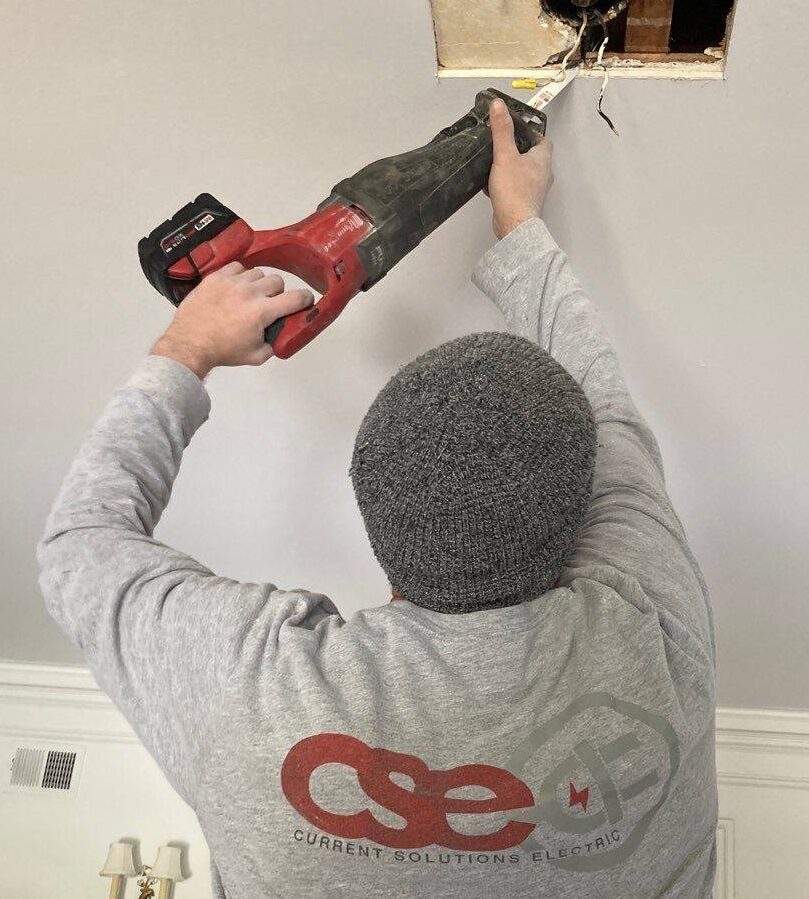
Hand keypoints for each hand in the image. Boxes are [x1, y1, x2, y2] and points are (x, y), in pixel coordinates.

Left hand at [150, 262, 314, 378]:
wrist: (190, 345)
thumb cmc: (222, 351)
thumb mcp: (255, 356)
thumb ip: (273, 344)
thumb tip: (278, 336)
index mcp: (262, 312)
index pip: (296, 298)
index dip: (306, 299)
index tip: (306, 300)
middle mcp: (249, 293)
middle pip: (277, 281)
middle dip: (277, 292)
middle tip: (269, 303)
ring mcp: (231, 282)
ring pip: (257, 272)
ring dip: (258, 283)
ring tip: (250, 294)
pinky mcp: (215, 277)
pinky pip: (236, 266)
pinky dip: (240, 275)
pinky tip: (235, 286)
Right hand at [486, 98, 553, 239]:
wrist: (514, 225)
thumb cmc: (514, 189)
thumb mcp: (505, 155)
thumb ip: (502, 130)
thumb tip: (498, 104)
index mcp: (543, 159)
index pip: (543, 141)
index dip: (532, 133)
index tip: (516, 131)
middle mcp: (543, 174)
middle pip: (533, 157)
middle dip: (518, 150)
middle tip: (500, 145)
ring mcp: (535, 191)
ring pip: (523, 173)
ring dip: (511, 168)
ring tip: (493, 163)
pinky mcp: (524, 203)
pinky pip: (515, 188)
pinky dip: (505, 184)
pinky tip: (490, 185)